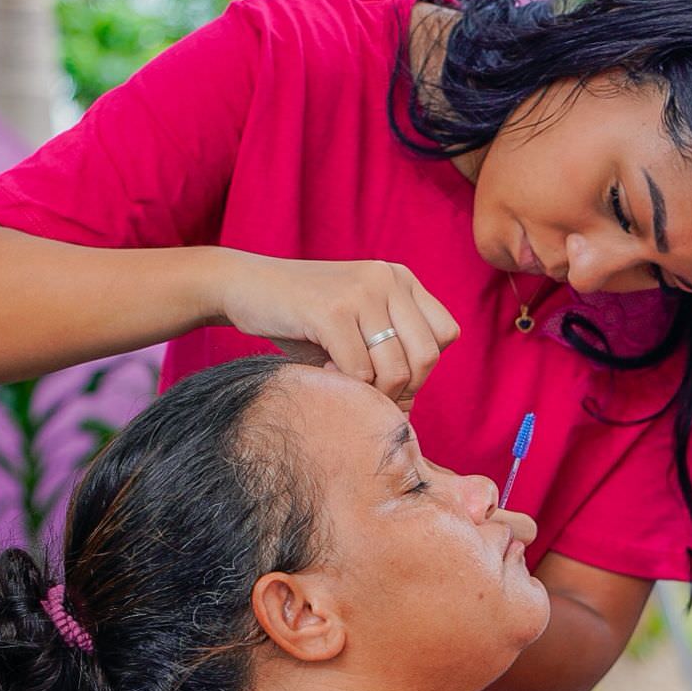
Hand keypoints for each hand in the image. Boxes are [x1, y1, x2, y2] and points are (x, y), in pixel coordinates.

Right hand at [219, 254, 459, 408]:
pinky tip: (324, 372)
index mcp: (401, 279)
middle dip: (402, 389)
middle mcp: (388, 278)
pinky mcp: (332, 311)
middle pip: (427, 357)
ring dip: (371, 393)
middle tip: (368, 393)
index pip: (446, 335)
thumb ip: (390, 355)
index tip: (390, 379)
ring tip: (343, 383)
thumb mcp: (357, 327)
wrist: (244, 286)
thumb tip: (409, 411)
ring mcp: (362, 292)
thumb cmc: (302, 320)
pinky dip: (344, 386)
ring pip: (396, 369)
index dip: (424, 367)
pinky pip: (359, 371)